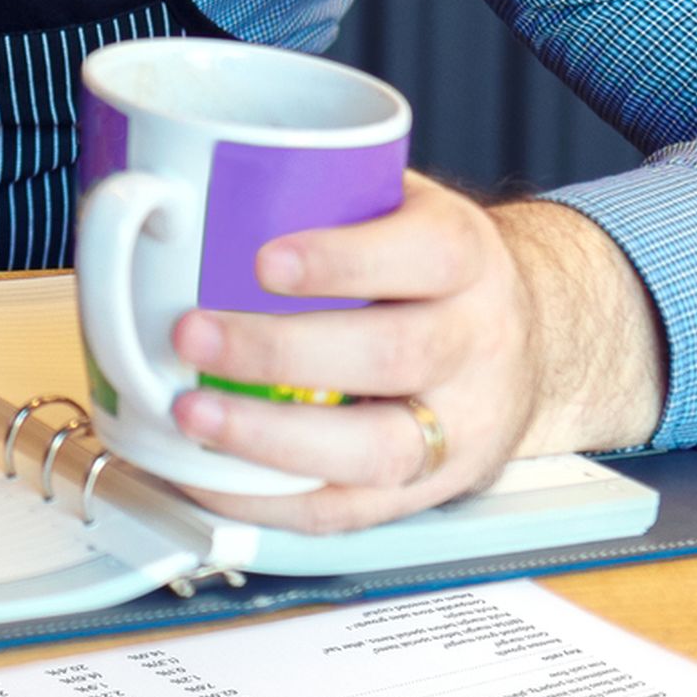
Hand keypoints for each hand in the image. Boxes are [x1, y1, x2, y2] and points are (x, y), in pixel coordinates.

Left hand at [156, 176, 667, 533]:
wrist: (522, 341)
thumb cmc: (427, 268)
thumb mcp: (398, 206)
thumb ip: (321, 195)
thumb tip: (175, 185)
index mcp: (464, 256)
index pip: (423, 254)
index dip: (344, 261)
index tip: (262, 260)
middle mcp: (475, 342)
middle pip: (394, 355)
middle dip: (280, 353)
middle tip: (191, 335)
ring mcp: (460, 426)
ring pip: (376, 448)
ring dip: (270, 438)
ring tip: (191, 415)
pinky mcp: (429, 489)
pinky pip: (350, 510)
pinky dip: (270, 501)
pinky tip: (210, 477)